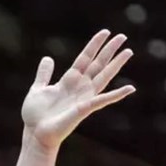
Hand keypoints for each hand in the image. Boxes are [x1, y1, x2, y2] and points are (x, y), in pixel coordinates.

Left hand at [21, 29, 135, 149]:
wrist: (35, 133)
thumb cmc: (35, 115)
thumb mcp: (38, 88)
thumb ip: (44, 74)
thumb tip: (48, 58)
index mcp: (69, 80)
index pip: (85, 57)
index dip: (94, 45)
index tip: (106, 32)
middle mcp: (80, 87)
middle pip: (98, 64)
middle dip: (109, 50)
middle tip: (123, 36)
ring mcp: (84, 97)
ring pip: (104, 76)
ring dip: (116, 64)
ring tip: (128, 51)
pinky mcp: (85, 108)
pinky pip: (103, 100)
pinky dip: (117, 94)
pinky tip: (131, 88)